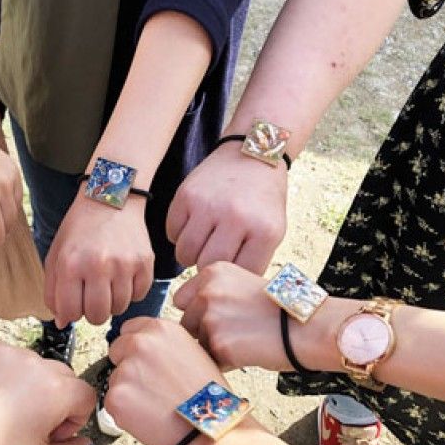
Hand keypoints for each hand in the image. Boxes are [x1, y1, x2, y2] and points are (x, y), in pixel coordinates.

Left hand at [0, 341, 94, 444]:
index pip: (85, 396)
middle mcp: (36, 361)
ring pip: (32, 366)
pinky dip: (1, 374)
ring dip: (27, 385)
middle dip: (53, 400)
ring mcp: (7, 350)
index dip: (73, 420)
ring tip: (0, 411)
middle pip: (61, 377)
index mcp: (57, 389)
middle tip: (27, 425)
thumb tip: (83, 441)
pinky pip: (4, 358)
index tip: (50, 435)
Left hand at [44, 194, 153, 326]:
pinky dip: (131, 292)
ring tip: (107, 284)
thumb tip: (62, 322)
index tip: (73, 302)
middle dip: (92, 312)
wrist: (111, 200)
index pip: (70, 313)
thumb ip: (53, 291)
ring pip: (119, 309)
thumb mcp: (56, 255)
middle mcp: (98, 265)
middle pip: (97, 316)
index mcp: (71, 264)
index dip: (70, 312)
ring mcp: (124, 264)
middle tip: (92, 297)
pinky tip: (123, 276)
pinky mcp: (145, 262)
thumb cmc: (80, 230)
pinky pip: (139, 296)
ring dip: (112, 302)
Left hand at [106, 317, 226, 444]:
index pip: (128, 330)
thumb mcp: (191, 351)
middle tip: (152, 387)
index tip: (146, 363)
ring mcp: (125, 370)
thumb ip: (162, 344)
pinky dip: (125, 412)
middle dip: (128, 367)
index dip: (136, 348)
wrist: (210, 427)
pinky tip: (148, 416)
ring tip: (156, 404)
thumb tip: (141, 345)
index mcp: (160, 329)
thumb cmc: (207, 395)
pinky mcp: (115, 397)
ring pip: (115, 378)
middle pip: (116, 351)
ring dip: (128, 391)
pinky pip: (112, 402)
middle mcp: (139, 343)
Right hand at [166, 144, 286, 273]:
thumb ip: (252, 260)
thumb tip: (225, 289)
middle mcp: (235, 218)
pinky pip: (172, 232)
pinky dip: (179, 235)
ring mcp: (208, 205)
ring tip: (200, 244)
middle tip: (211, 257)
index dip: (231, 276)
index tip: (229, 269)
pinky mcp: (185, 195)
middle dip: (206, 267)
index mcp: (264, 231)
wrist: (250, 155)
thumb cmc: (261, 200)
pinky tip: (192, 226)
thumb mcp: (272, 230)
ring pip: (185, 254)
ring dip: (190, 255)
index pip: (239, 273)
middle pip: (207, 266)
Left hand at [174, 261, 286, 370]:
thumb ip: (213, 292)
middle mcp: (206, 292)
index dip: (198, 313)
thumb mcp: (242, 283)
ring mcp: (211, 318)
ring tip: (245, 341)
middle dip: (203, 332)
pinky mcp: (219, 344)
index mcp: (212, 272)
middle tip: (237, 331)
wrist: (309, 325)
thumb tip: (185, 309)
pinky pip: (210, 360)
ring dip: (213, 348)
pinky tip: (247, 353)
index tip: (221, 316)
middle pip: (186, 323)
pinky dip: (224, 363)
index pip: (182, 299)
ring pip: (196, 343)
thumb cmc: (280, 308)